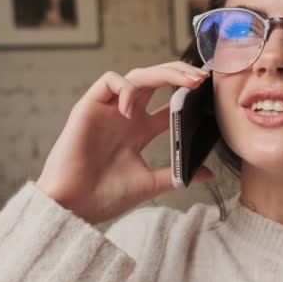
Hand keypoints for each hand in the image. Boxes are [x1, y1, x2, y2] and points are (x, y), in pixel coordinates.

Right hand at [36, 61, 213, 223]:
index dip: (187, 94)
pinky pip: (109, 81)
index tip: (208, 91)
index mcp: (140, 131)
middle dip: (179, 74)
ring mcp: (108, 110)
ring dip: (163, 73)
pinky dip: (126, 89)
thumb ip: (177, 174)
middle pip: (155, 81)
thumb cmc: (106, 197)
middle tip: (201, 77)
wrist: (74, 208)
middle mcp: (126, 116)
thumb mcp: (150, 183)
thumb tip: (208, 173)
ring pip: (137, 76)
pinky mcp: (88, 107)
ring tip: (185, 82)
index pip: (168, 103)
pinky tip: (133, 110)